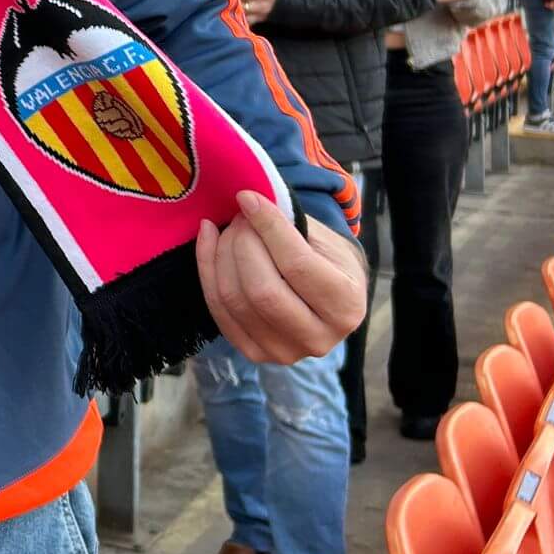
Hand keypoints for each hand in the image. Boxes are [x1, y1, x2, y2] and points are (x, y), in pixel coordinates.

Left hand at [199, 192, 366, 362]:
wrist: (327, 299)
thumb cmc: (327, 261)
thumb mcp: (324, 240)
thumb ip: (290, 226)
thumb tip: (247, 202)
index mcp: (346, 305)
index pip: (296, 264)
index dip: (266, 227)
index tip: (247, 198)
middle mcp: (319, 338)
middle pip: (261, 290)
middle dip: (241, 243)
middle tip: (239, 216)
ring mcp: (284, 353)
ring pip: (234, 300)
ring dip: (221, 254)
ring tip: (227, 227)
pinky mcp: (253, 354)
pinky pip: (217, 309)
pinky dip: (207, 269)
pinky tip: (208, 240)